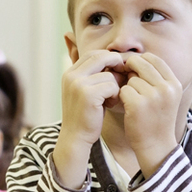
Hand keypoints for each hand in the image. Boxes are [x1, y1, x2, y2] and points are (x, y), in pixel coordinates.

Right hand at [54, 50, 122, 188]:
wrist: (76, 138)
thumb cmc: (86, 115)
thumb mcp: (86, 91)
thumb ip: (95, 76)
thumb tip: (117, 60)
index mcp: (69, 73)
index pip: (92, 54)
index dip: (108, 58)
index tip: (117, 68)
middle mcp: (71, 76)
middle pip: (101, 57)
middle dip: (115, 65)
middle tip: (121, 79)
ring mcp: (78, 84)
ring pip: (110, 75)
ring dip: (115, 87)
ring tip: (109, 100)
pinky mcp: (88, 94)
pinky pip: (112, 86)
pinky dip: (115, 95)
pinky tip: (110, 104)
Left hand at [120, 53, 182, 176]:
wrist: (156, 146)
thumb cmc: (158, 119)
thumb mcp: (166, 96)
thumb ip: (157, 77)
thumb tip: (137, 57)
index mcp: (174, 84)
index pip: (154, 58)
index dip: (140, 61)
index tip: (134, 69)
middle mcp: (166, 88)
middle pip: (140, 63)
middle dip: (130, 70)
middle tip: (127, 81)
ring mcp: (152, 97)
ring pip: (131, 78)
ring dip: (127, 87)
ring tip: (133, 102)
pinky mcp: (137, 105)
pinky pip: (123, 90)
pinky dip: (121, 97)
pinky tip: (127, 107)